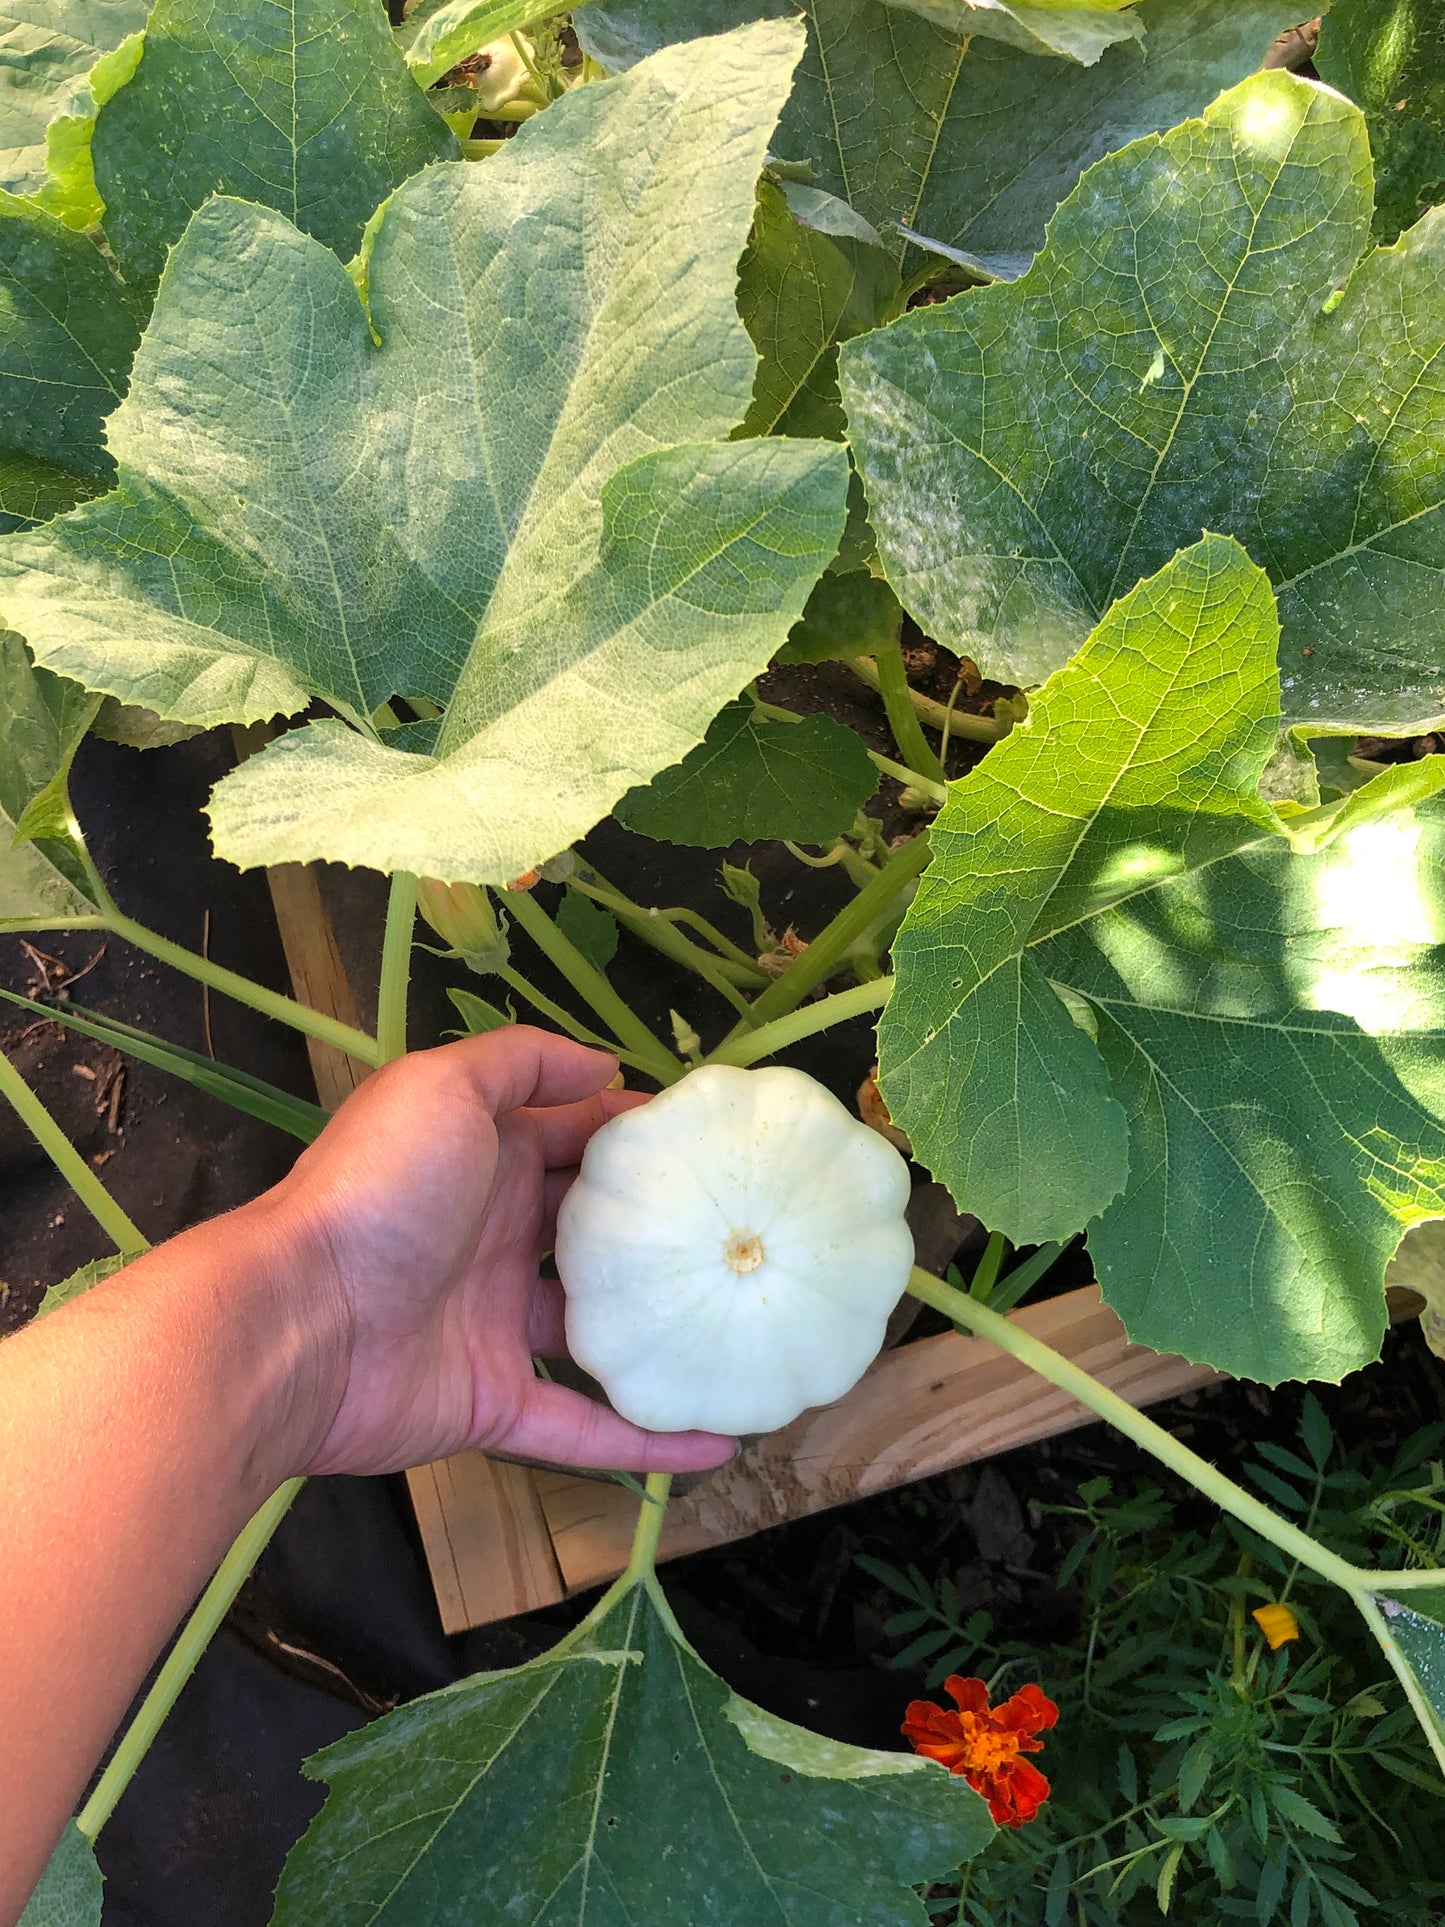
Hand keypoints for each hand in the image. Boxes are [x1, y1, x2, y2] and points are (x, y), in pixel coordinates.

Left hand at [258, 1027, 734, 1479]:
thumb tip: (607, 1065)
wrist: (299, 1322)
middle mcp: (496, 1237)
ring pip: (598, 1331)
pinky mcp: (495, 1402)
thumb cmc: (378, 1192)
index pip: (581, 1137)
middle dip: (665, 1233)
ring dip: (663, 1333)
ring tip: (749, 1331)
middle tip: (755, 1235)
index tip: (720, 1143)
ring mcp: (496, 1324)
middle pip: (597, 1234)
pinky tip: (718, 1438)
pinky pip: (584, 1425)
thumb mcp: (443, 1088)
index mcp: (487, 1160)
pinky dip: (647, 1438)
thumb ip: (522, 1063)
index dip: (645, 1136)